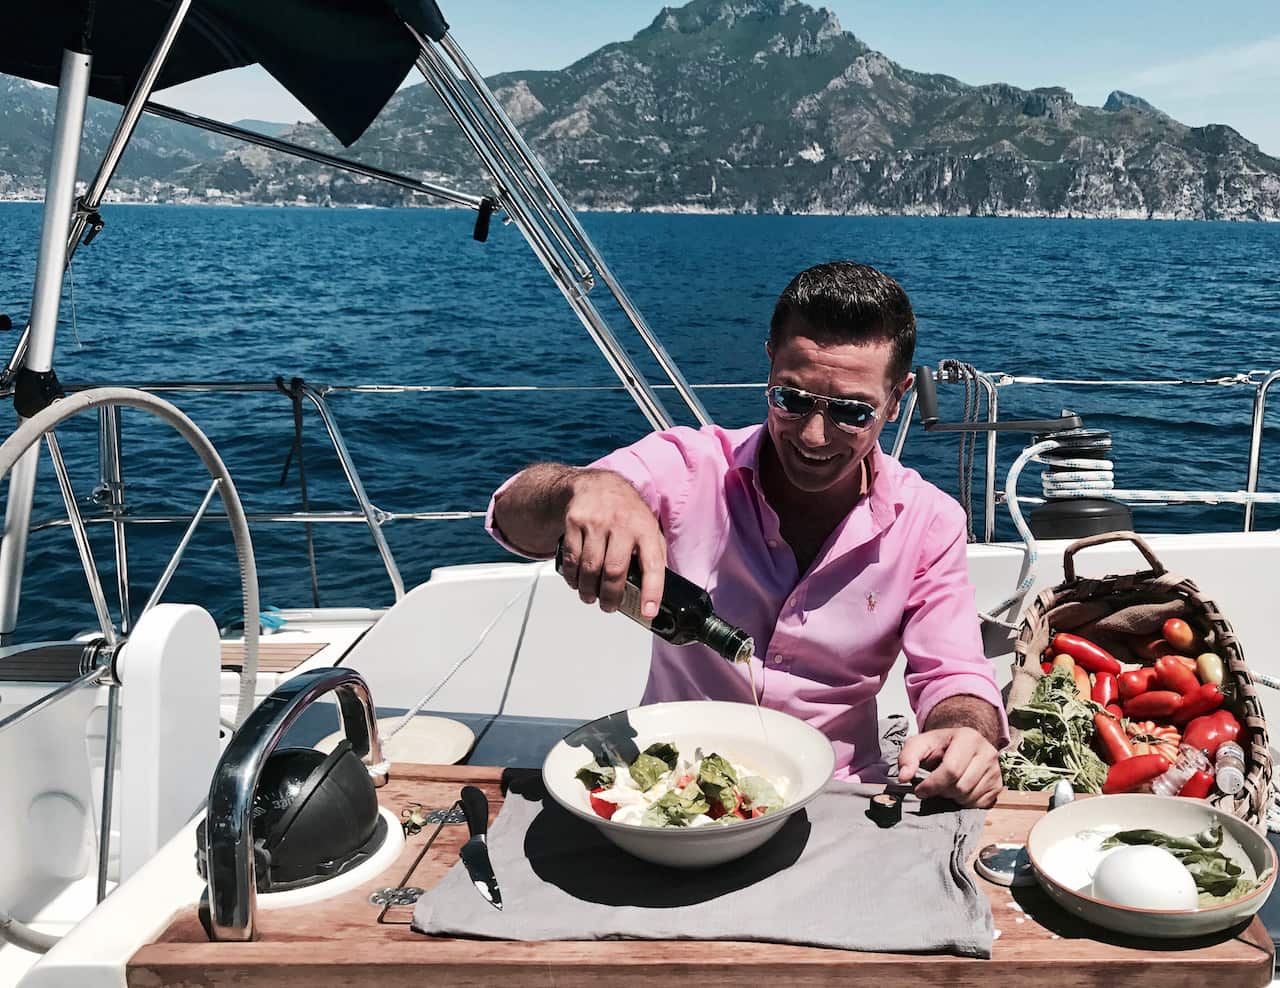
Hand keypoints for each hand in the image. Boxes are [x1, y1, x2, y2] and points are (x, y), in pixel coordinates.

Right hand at [557, 471, 665, 616]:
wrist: (596, 484)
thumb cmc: (626, 511)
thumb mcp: (648, 527)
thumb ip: (654, 554)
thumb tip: (657, 589)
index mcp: (645, 528)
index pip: (652, 564)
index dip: (652, 591)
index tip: (648, 611)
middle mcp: (621, 523)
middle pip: (614, 572)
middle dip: (610, 598)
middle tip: (609, 607)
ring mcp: (596, 521)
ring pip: (589, 569)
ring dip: (588, 591)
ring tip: (591, 597)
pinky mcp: (574, 521)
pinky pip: (571, 558)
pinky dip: (573, 577)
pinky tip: (577, 581)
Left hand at [896, 727, 1002, 808]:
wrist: (960, 745)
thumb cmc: (939, 746)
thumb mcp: (919, 745)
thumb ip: (907, 757)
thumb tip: (903, 777)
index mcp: (968, 737)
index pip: (951, 770)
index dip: (932, 784)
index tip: (919, 790)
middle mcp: (987, 752)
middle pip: (961, 786)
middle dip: (942, 791)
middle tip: (934, 786)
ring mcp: (996, 770)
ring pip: (970, 797)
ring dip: (952, 797)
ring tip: (947, 785)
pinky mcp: (998, 785)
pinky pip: (979, 804)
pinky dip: (964, 803)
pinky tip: (958, 790)